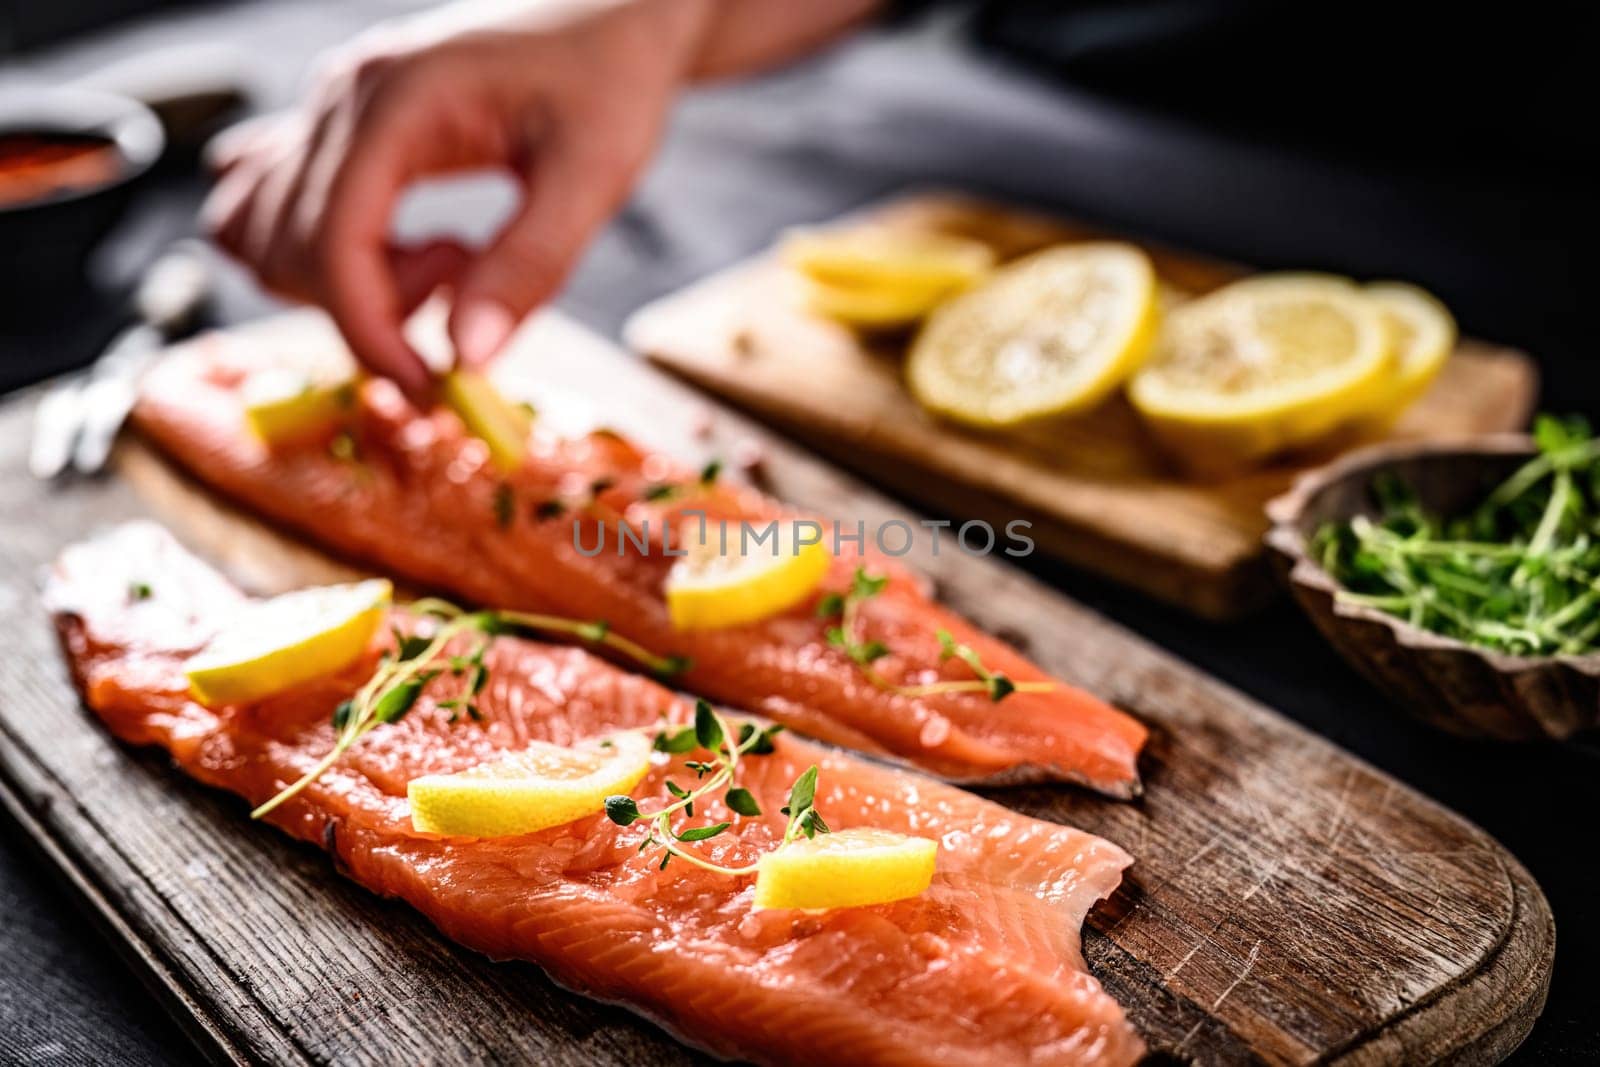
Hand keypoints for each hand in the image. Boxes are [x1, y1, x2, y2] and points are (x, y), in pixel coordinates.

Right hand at [205, 0, 713, 402]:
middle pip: (288, 248)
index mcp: (397, 100)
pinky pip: (276, 205)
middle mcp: (342, 98)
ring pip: (266, 233)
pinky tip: (407, 246)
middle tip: (469, 286)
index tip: (431, 386)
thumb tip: (469, 356)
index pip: (332, 243)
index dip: (370, 335)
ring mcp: (330, 111)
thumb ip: (531, 265)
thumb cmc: (609, 79)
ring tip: (448, 261)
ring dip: (347, 282)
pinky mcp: (340, 130)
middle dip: (372, 309)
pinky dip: (325, 253)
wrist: (609, 15)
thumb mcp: (596, 175)